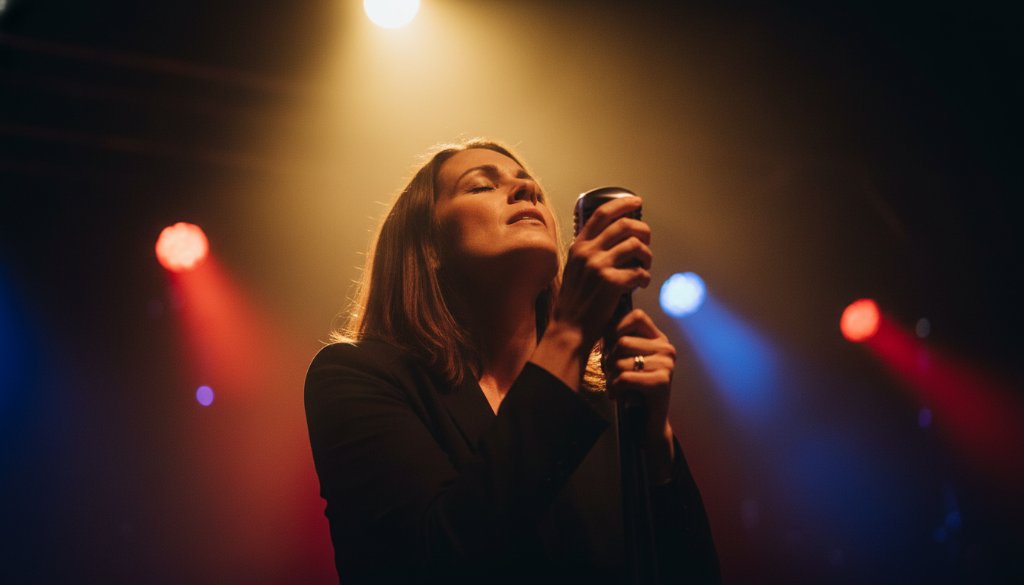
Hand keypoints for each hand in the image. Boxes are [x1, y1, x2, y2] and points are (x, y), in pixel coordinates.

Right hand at [553, 196, 651, 347]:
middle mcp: (588, 252)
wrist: (569, 329)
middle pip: (624, 226)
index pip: (602, 214)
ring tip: (646, 266)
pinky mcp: (612, 283)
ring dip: (647, 255)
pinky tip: (641, 284)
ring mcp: (599, 266)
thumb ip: (590, 253)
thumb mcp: (575, 270)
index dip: (622, 204)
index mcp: (578, 246)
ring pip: (636, 246)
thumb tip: (615, 240)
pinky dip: (645, 277)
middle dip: (642, 230)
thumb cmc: (575, 302)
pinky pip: (640, 272)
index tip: (636, 202)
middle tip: (647, 239)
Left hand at [605, 308, 676, 482]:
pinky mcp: (662, 382)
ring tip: (616, 386)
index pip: (636, 316)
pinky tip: (618, 396)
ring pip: (620, 361)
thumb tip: (598, 321)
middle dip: (610, 361)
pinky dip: (615, 389)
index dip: (617, 328)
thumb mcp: (627, 360)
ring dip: (611, 377)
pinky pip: (624, 378)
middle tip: (611, 374)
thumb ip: (618, 340)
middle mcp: (667, 348)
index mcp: (659, 339)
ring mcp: (667, 365)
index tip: (611, 347)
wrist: (648, 422)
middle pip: (622, 342)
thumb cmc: (633, 389)